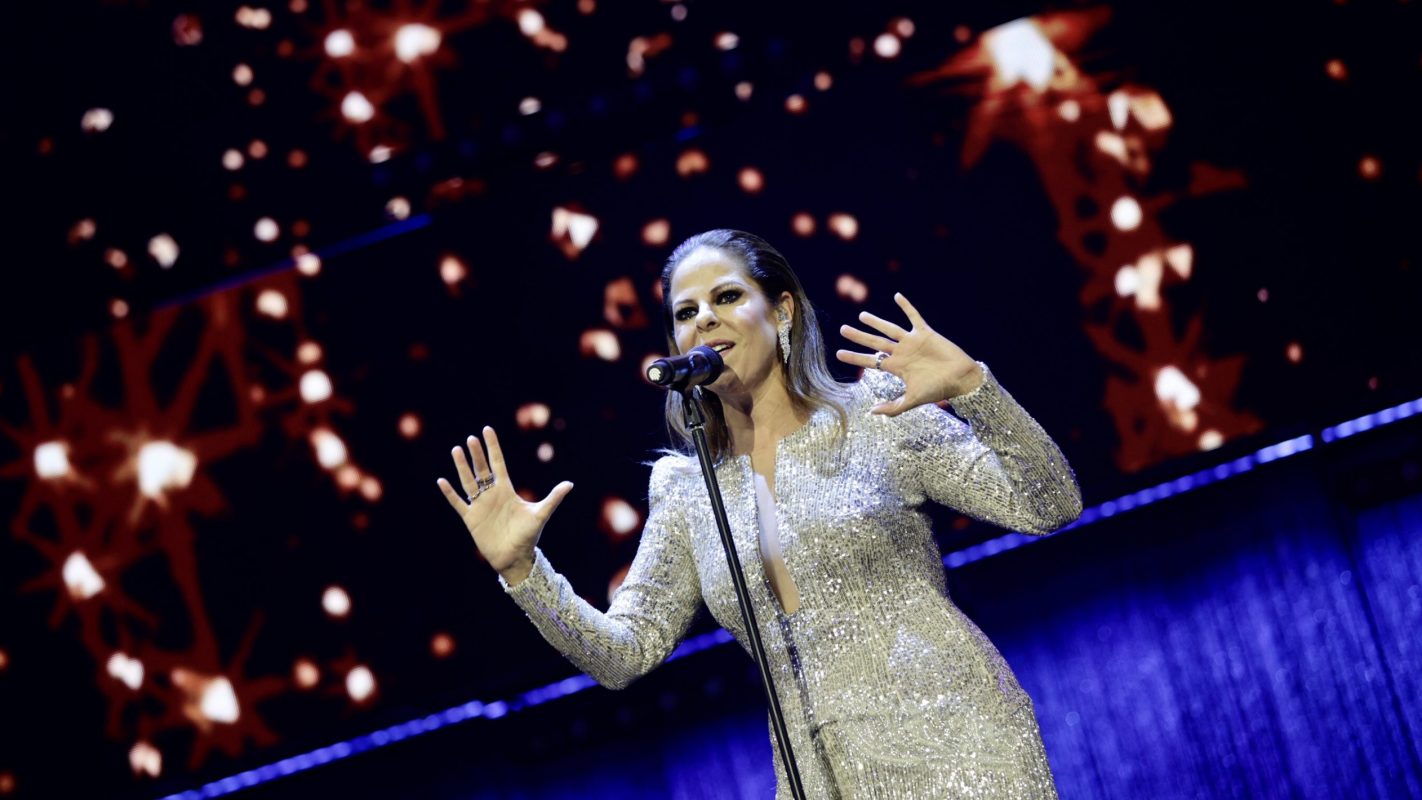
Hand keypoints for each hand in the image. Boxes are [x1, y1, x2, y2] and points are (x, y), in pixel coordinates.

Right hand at [436, 426, 573, 584]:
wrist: (515, 557)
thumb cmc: (528, 535)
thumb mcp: (541, 514)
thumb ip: (553, 498)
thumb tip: (570, 484)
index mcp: (506, 490)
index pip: (497, 463)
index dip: (492, 447)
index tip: (487, 430)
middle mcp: (491, 494)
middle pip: (481, 469)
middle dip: (476, 454)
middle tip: (471, 438)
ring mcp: (480, 505)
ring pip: (468, 481)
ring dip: (462, 467)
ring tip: (456, 450)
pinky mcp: (471, 518)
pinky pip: (458, 503)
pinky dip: (450, 493)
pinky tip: (442, 481)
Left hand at [836, 292, 983, 415]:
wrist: (960, 379)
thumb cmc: (938, 390)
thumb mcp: (912, 400)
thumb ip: (893, 407)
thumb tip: (871, 413)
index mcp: (896, 368)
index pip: (870, 361)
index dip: (855, 357)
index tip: (838, 353)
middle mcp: (901, 353)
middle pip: (875, 342)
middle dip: (859, 336)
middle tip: (842, 329)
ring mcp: (912, 342)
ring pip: (890, 329)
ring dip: (876, 322)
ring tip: (861, 315)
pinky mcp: (925, 333)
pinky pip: (914, 317)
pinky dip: (906, 307)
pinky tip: (897, 296)